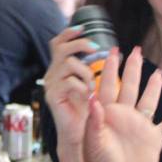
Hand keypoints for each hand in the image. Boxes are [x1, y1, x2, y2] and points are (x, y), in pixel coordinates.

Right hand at [45, 25, 98, 148]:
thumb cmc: (86, 110)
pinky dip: (83, 87)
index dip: (69, 33)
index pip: (58, 43)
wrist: (78, 133)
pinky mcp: (53, 96)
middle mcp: (52, 74)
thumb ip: (92, 67)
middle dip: (80, 45)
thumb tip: (110, 50)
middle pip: (61, 48)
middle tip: (95, 49)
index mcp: (59, 69)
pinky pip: (70, 82)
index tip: (83, 28)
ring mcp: (50, 85)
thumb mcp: (90, 83)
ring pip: (68, 64)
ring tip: (92, 86)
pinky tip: (88, 96)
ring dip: (86, 72)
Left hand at [83, 47, 161, 161]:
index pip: (108, 85)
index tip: (112, 48)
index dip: (110, 68)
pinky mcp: (153, 140)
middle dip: (132, 69)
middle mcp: (124, 118)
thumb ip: (95, 120)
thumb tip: (91, 95)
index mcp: (107, 116)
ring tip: (158, 72)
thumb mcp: (95, 143)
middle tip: (135, 49)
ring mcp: (139, 128)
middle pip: (129, 87)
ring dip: (153, 87)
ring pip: (148, 101)